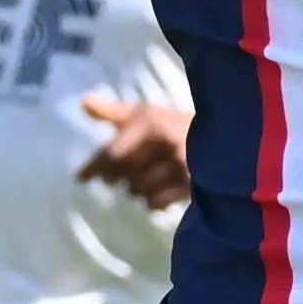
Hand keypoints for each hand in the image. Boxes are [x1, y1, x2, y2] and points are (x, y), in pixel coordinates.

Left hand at [73, 94, 190, 210]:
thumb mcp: (145, 113)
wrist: (222, 139)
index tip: (80, 179)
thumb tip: (83, 102)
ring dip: (134, 189)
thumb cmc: (174, 125)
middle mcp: (163, 145)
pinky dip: (151, 201)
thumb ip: (112, 112)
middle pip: (122, 174)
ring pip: (138, 190)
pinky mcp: (190, 185)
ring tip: (141, 181)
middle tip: (114, 178)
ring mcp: (178, 167)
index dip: (93, 168)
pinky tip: (155, 194)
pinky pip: (156, 202)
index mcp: (149, 124)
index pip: (112, 153)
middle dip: (114, 178)